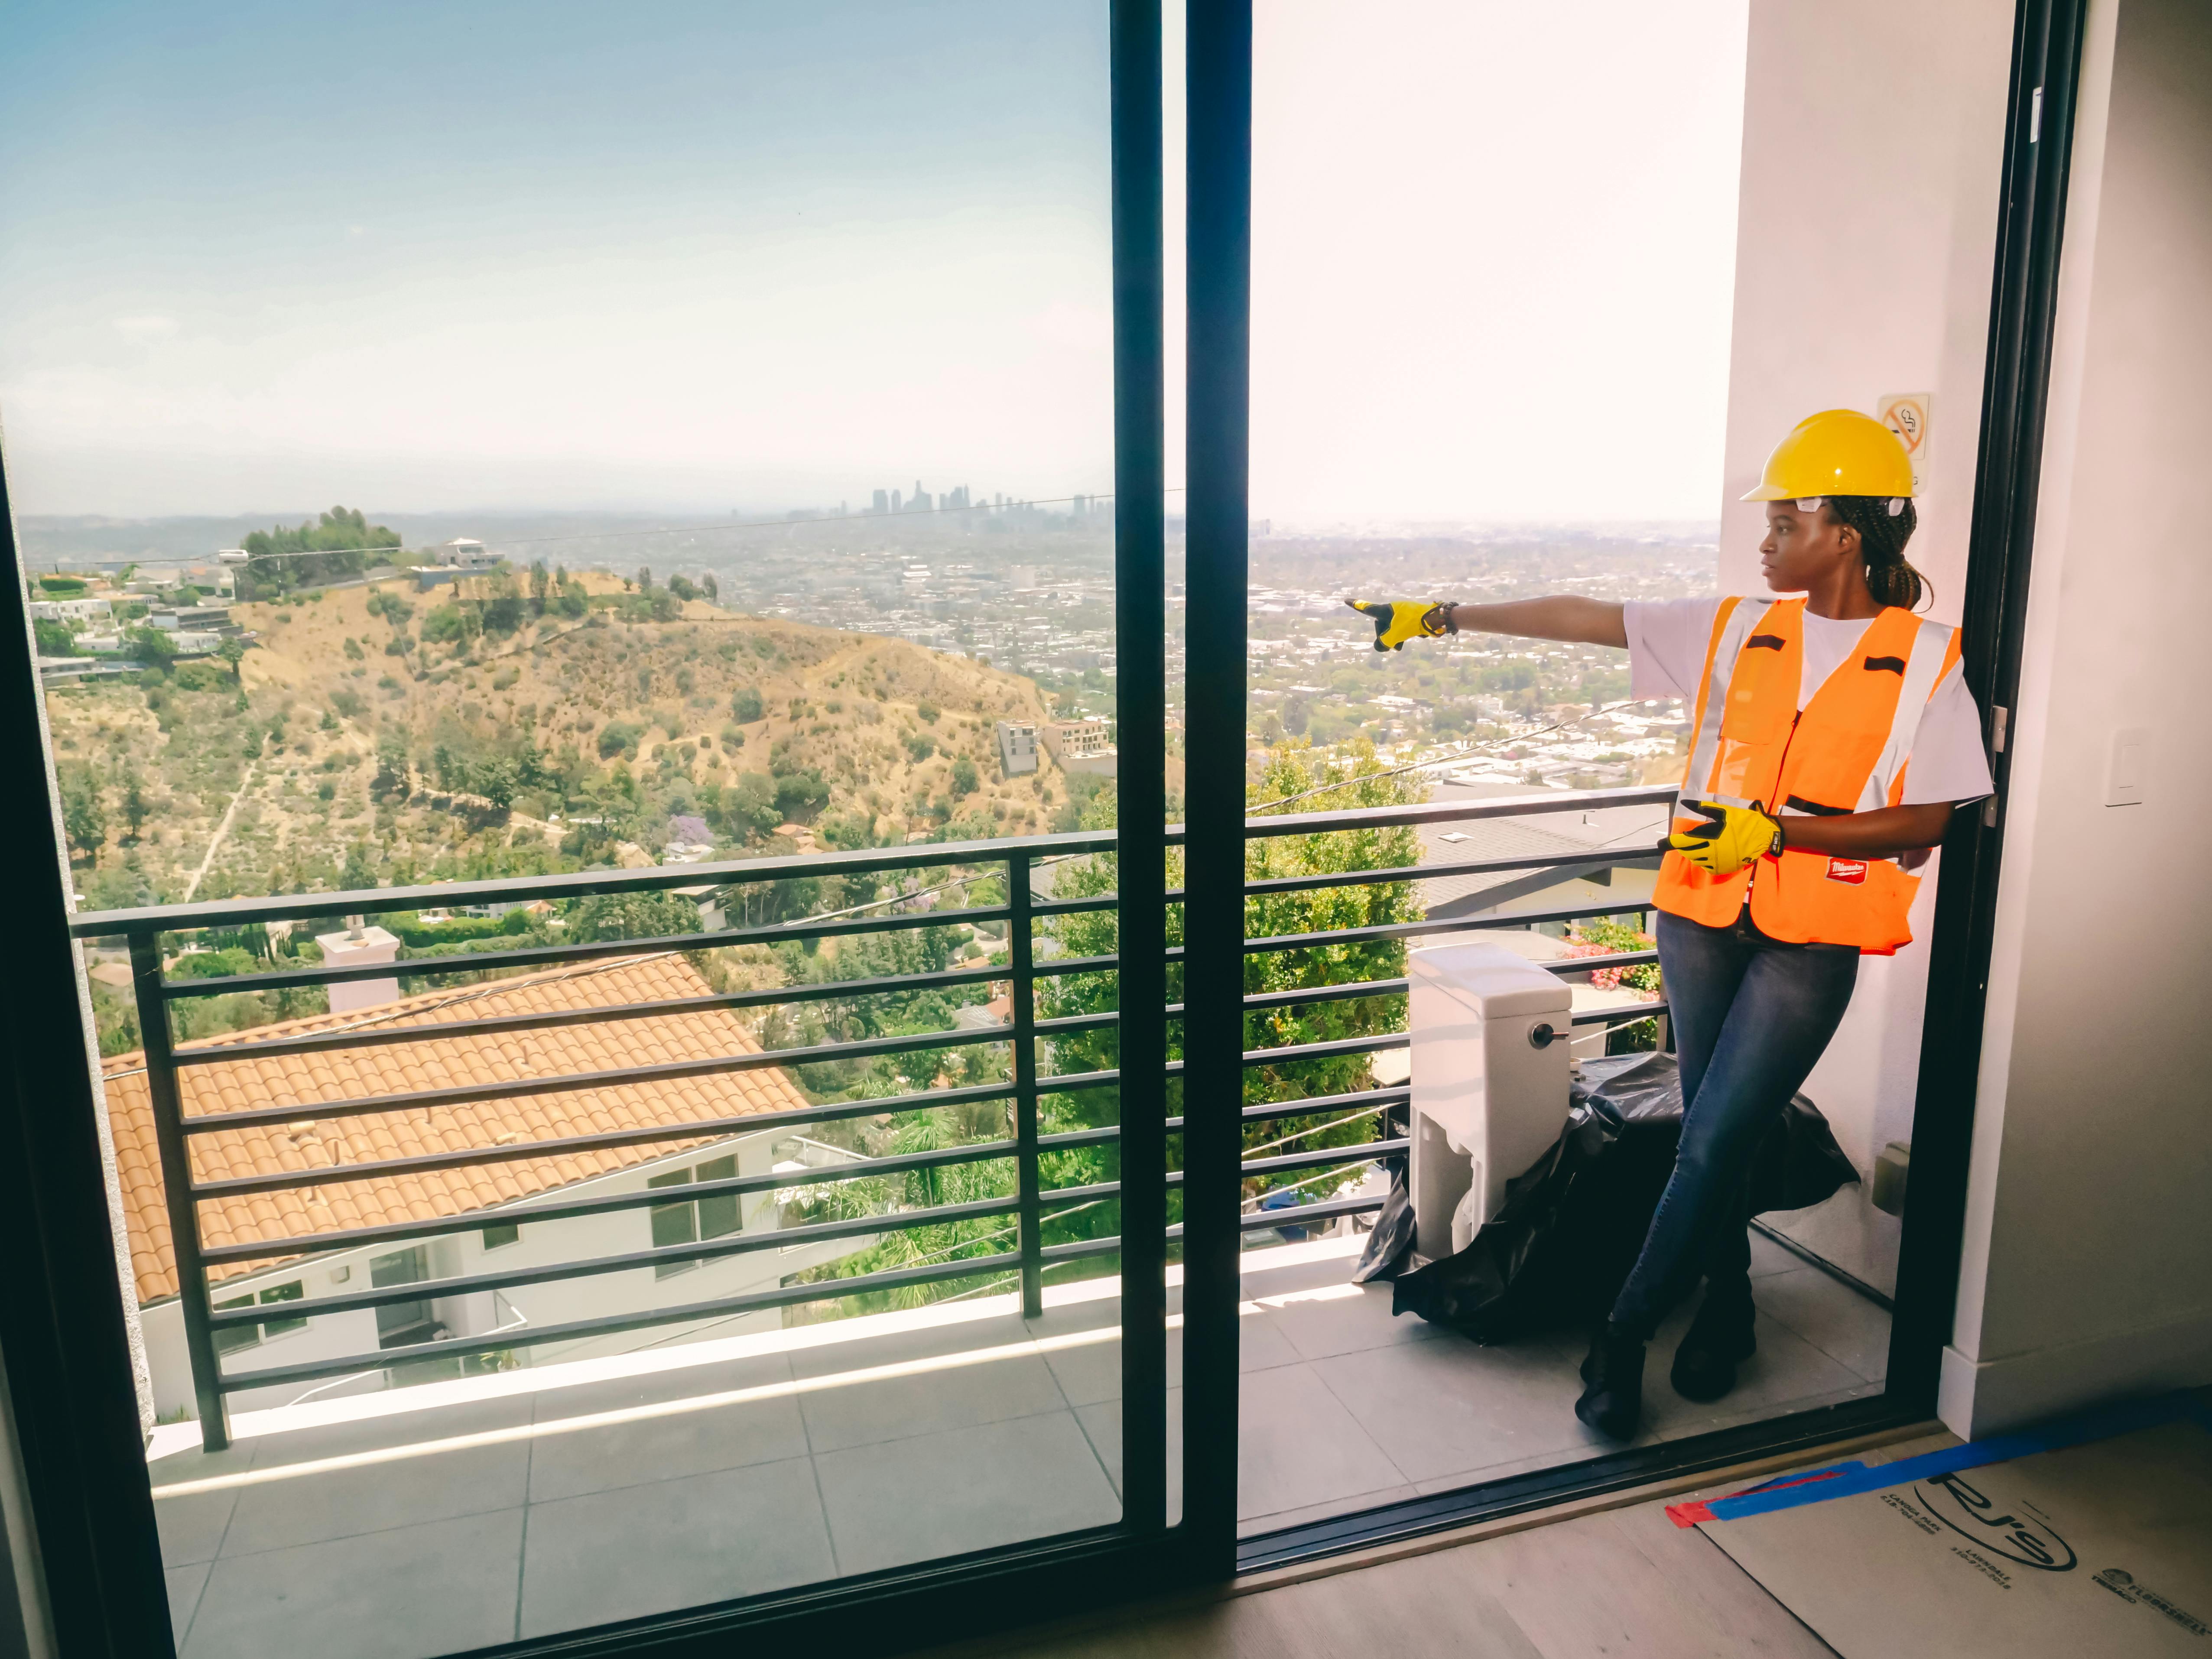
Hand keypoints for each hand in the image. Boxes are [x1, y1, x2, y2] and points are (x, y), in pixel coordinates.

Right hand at [1346, 598, 1449, 651]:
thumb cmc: (1411, 624)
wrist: (1435, 619)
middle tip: (1395, 642)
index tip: (1345, 600)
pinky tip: (1414, 636)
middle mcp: (1392, 610)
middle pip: (1380, 628)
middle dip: (1385, 637)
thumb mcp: (1393, 636)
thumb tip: (1384, 646)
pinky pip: (1402, 631)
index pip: (1366, 608)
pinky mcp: (1410, 619)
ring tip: (1401, 645)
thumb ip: (1382, 643)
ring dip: (1395, 640)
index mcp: (1385, 609)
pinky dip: (1404, 637)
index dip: (1356, 605)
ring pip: (1391, 631)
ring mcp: (1401, 615)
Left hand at [1663, 800, 1780, 875]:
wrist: (1763, 836)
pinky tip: (1709, 853)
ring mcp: (1716, 862)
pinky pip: (1706, 867)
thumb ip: (1702, 807)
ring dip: (1693, 853)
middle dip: (1684, 847)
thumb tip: (1685, 801)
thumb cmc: (1742, 821)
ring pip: (1696, 860)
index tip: (1659, 844)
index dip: (1669, 843)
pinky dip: (1703, 861)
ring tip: (1700, 844)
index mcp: (1708, 836)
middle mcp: (1710, 851)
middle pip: (1687, 852)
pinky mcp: (1722, 869)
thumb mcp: (1722, 811)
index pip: (1682, 842)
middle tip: (1686, 840)